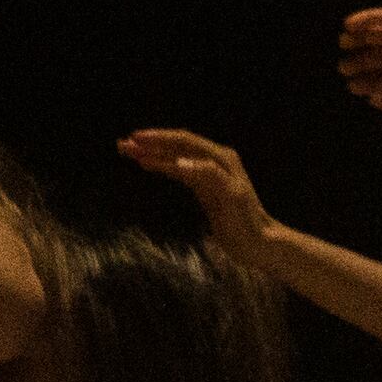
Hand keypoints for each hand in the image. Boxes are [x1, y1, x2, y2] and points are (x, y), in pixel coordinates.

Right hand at [115, 128, 283, 264]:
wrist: (259, 243)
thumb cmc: (246, 221)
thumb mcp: (231, 196)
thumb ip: (209, 176)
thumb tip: (181, 162)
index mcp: (221, 158)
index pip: (184, 141)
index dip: (159, 138)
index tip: (135, 139)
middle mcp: (216, 160)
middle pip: (177, 146)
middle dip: (150, 143)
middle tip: (122, 145)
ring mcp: (210, 173)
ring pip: (176, 156)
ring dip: (152, 152)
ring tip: (127, 151)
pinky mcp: (206, 187)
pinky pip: (180, 170)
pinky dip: (162, 165)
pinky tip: (147, 164)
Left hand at [337, 8, 381, 120]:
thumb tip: (372, 99)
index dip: (366, 83)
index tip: (352, 85)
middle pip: (377, 58)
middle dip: (358, 62)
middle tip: (344, 66)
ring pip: (377, 36)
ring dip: (358, 38)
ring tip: (343, 42)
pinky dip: (365, 19)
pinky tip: (349, 25)